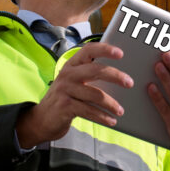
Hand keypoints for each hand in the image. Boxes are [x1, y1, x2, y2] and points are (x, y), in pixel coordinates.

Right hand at [16, 43, 132, 148]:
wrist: (40, 120)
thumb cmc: (64, 98)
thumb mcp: (73, 81)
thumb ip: (90, 74)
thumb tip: (120, 74)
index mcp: (71, 65)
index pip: (88, 50)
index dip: (105, 49)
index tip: (120, 53)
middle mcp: (67, 74)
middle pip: (95, 70)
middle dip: (115, 76)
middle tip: (130, 82)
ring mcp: (65, 90)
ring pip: (95, 94)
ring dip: (111, 104)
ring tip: (120, 110)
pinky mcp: (64, 106)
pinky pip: (89, 111)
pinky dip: (102, 117)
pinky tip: (111, 120)